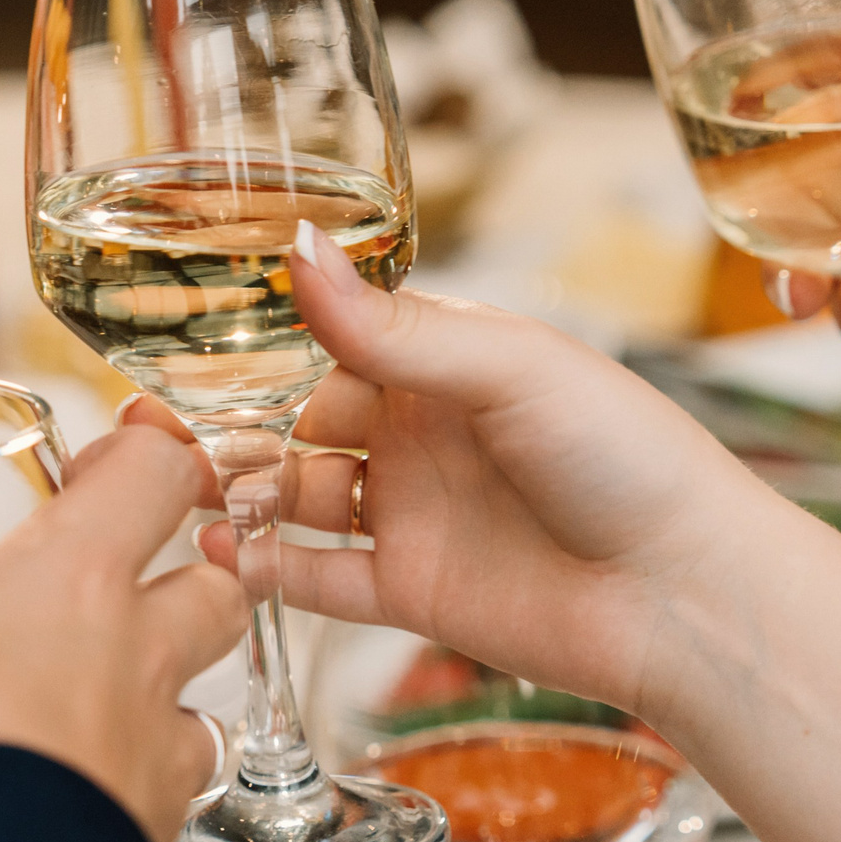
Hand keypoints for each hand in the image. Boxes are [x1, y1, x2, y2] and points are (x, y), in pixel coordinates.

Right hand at [0, 426, 244, 841]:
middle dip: (197, 571)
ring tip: (113, 697)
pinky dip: (146, 786)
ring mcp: (157, 746)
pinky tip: (90, 796)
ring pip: (215, 694)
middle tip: (136, 578)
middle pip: (224, 582)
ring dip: (177, 688)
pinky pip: (179, 794)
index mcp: (71, 579)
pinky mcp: (155, 831)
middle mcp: (137, 651)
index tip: (119, 455)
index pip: (159, 473)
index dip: (154, 451)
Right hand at [135, 223, 784, 714]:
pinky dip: (267, 570)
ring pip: (298, 500)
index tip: (185, 340)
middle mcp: (422, 435)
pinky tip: (221, 551)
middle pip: (299, 422)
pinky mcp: (414, 593)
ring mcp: (415, 515)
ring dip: (241, 494)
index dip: (261, 344)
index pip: (332, 342)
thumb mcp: (507, 368)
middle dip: (231, 425)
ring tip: (178, 490)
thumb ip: (392, 326)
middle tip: (154, 429)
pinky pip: (321, 580)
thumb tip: (299, 248)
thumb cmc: (628, 458)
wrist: (686, 593)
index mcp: (447, 364)